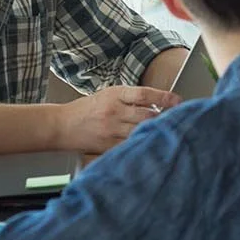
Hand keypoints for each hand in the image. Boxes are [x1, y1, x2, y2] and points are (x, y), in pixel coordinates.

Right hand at [54, 87, 181, 153]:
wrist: (61, 125)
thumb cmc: (88, 108)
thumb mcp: (108, 94)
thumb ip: (131, 98)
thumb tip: (161, 102)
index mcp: (115, 95)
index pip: (144, 94)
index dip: (164, 97)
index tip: (178, 100)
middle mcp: (113, 111)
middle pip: (147, 115)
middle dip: (165, 117)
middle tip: (178, 119)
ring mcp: (110, 130)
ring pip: (141, 131)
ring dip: (156, 131)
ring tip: (167, 131)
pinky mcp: (107, 145)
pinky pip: (130, 145)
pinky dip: (142, 143)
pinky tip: (150, 143)